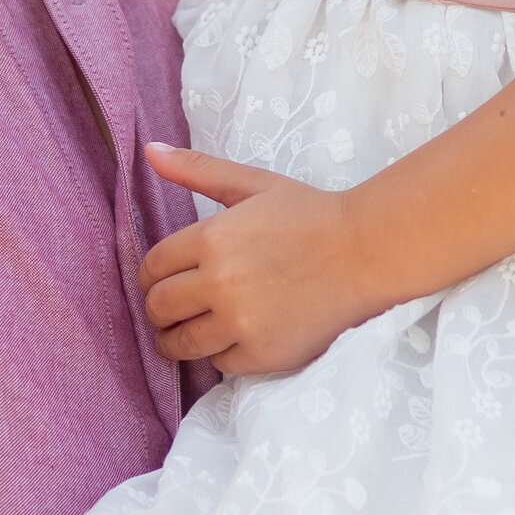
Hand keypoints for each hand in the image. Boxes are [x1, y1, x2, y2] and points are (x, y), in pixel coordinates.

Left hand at [140, 145, 372, 374]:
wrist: (365, 252)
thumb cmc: (310, 215)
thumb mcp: (253, 184)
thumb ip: (197, 170)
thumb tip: (149, 151)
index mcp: (210, 239)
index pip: (152, 267)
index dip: (150, 276)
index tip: (158, 281)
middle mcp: (217, 283)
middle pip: (159, 307)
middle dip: (158, 309)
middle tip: (169, 309)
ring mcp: (239, 323)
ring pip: (180, 343)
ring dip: (175, 340)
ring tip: (184, 334)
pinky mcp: (262, 354)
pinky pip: (219, 364)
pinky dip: (219, 354)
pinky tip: (228, 340)